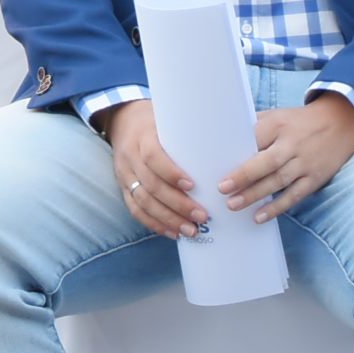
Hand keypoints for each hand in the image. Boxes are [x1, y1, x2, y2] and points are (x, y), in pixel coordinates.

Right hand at [104, 99, 203, 239]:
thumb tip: (230, 147)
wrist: (123, 120)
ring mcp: (125, 174)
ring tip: (191, 230)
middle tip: (202, 216)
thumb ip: (190, 134)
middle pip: (151, 185)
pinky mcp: (123, 187)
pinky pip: (136, 210)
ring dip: (168, 219)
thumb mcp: (170, 119)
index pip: (153, 156)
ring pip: (143, 202)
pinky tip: (173, 232)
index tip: (193, 185)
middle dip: (177, 204)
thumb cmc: (158, 122)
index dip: (171, 173)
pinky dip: (154, 224)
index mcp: (143, 137)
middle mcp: (131, 156)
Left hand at [221, 94, 353, 222]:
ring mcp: (305, 163)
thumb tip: (225, 139)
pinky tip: (259, 216)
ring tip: (233, 205)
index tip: (217, 164)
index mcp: (279, 125)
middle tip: (222, 189)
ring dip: (255, 195)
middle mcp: (292, 144)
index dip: (236, 151)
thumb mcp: (277, 115)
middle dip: (244, 176)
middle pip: (267, 162)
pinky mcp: (315, 179)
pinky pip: (294, 195)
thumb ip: (254, 125)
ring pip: (278, 181)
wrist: (342, 121)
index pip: (255, 138)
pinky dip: (277, 207)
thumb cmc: (299, 121)